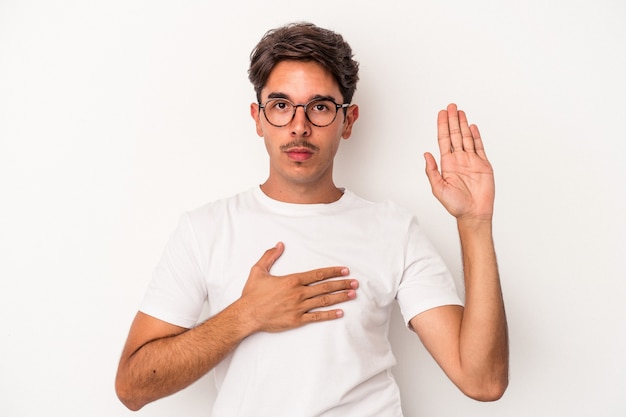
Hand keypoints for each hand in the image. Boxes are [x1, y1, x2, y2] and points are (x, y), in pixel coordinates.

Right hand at [239, 242, 357, 332]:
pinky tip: (340, 313)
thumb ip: (270, 256)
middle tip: (355, 282)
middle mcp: (298, 293)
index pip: (317, 274)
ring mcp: (299, 307)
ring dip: (340, 297)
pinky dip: (329, 315)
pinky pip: (316, 317)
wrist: (247, 314)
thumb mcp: (258, 270)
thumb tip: (279, 244)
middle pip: (325, 287)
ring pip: (324, 301)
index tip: (344, 270)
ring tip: (352, 294)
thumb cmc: (252, 293)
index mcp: (292, 280)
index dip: (333, 272)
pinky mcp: (297, 320)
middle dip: (342, 284)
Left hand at [424, 103, 494, 221]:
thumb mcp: (438, 189)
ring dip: (463, 125)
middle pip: (455, 135)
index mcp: (447, 164)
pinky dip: (476, 136)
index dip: (442, 126)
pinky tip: (472, 127)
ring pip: (467, 138)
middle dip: (452, 120)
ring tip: (460, 112)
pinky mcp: (483, 165)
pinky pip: (479, 147)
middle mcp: (458, 160)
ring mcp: (471, 161)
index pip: (444, 140)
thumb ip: (432, 171)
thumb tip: (426, 155)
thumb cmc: (455, 205)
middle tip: (451, 106)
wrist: (473, 213)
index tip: (442, 113)